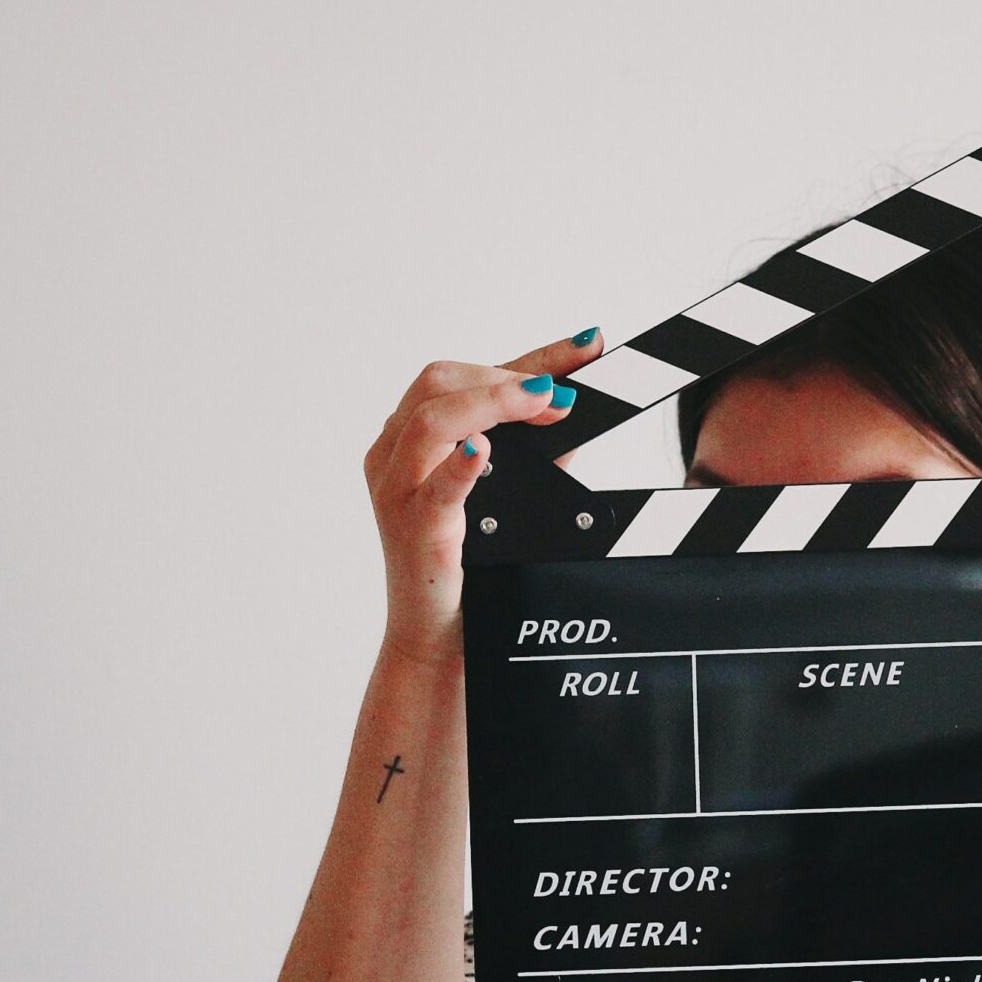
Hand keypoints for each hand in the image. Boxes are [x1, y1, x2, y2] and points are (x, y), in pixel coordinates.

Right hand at [363, 328, 602, 667]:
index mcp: (411, 437)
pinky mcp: (413, 529)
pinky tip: (483, 451)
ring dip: (492, 401)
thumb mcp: (510, 493)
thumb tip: (573, 405)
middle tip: (563, 395)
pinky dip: (459, 465)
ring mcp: (397, 491)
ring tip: (541, 402)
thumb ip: (538, 449)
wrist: (439, 636)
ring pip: (430, 418)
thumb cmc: (470, 564)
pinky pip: (431, 488)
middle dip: (507, 377)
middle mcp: (394, 454)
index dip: (532, 356)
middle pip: (440, 381)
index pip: (466, 375)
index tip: (586, 345)